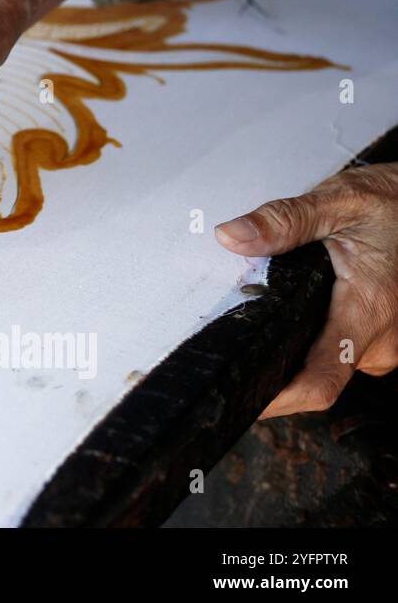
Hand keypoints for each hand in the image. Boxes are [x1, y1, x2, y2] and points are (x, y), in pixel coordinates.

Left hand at [215, 163, 397, 417]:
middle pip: (317, 380)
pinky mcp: (381, 340)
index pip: (321, 381)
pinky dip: (309, 346)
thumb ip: (285, 220)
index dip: (278, 400)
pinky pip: (339, 355)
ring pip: (327, 367)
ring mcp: (385, 344)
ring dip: (292, 355)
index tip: (238, 401)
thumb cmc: (387, 204)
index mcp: (370, 309)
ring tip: (250, 332)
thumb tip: (232, 235)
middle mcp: (383, 339)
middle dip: (272, 371)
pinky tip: (284, 325)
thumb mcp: (337, 201)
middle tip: (222, 354)